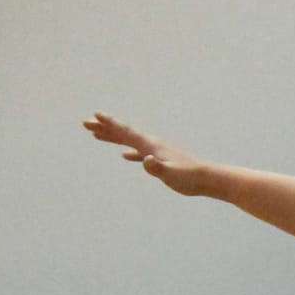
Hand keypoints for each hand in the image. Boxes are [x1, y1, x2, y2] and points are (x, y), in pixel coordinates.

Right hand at [83, 113, 209, 195]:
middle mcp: (152, 145)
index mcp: (151, 145)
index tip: (94, 115)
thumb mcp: (170, 174)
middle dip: (104, 128)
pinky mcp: (161, 160)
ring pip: (130, 141)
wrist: (208, 179)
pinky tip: (125, 155)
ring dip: (114, 137)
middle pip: (124, 133)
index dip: (110, 124)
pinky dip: (130, 152)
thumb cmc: (189, 178)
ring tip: (98, 134)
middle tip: (85, 123)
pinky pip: (140, 153)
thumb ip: (156, 168)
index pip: (126, 132)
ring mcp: (157, 152)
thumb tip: (145, 160)